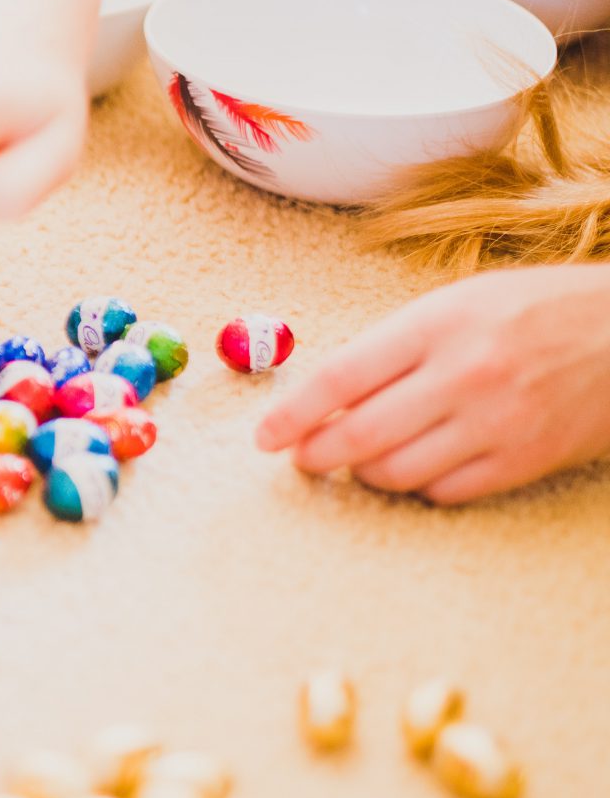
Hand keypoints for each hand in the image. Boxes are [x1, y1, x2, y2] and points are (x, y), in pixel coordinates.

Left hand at [257, 265, 609, 503]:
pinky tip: (418, 467)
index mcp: (437, 325)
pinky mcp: (525, 460)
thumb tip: (325, 397)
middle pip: (358, 437)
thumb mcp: (456, 304)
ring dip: (365, 473)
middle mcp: (463, 375)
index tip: (265, 437)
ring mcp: (496, 422)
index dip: (291, 416)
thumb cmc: (533, 310)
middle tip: (303, 458)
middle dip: (315, 456)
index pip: (339, 380)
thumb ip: (391, 348)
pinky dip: (418, 486)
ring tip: (363, 458)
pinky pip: (444, 492)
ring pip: (396, 473)